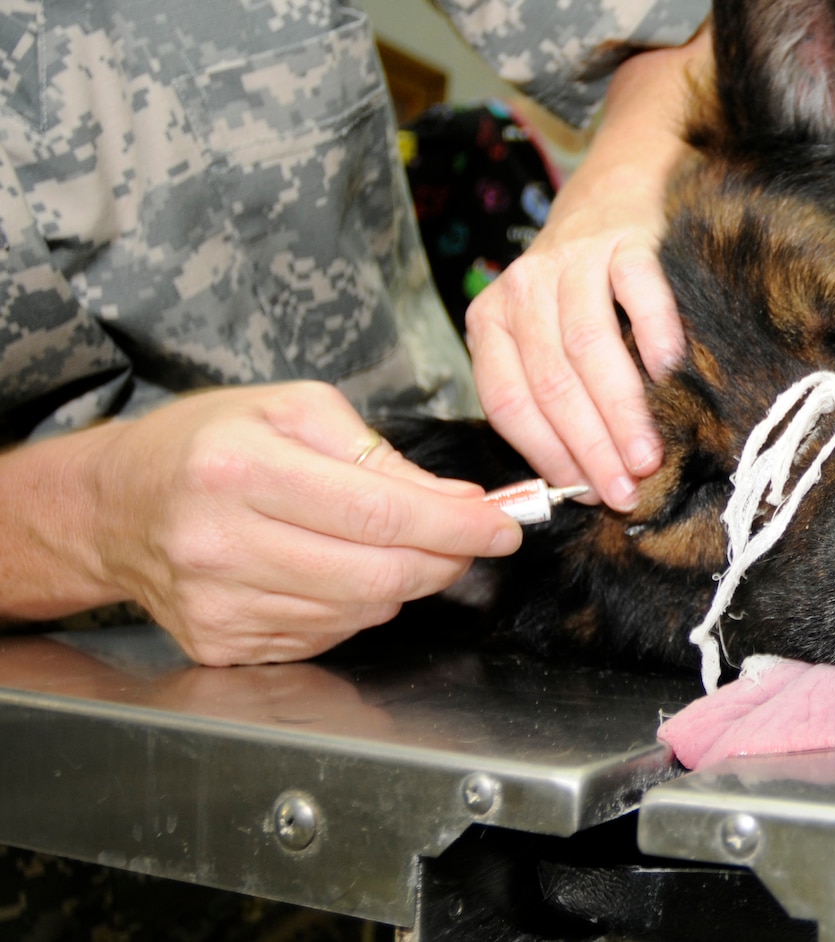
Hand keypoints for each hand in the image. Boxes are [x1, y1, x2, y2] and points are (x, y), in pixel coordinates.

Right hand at [4, 382, 519, 665]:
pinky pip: (325, 636)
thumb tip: (459, 500)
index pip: (380, 512)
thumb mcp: (292, 410)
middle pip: (378, 575)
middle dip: (444, 559)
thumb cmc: (206, 444)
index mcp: (240, 469)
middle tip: (468, 539)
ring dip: (401, 584)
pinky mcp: (220, 643)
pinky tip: (336, 572)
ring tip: (390, 546)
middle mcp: (222, 543)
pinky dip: (355, 607)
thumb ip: (381, 457)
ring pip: (359, 612)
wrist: (112, 506)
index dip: (456, 525)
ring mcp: (218, 604)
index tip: (502, 526)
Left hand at [465, 26, 711, 510]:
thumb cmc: (584, 285)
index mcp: (491, 322)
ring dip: (620, 411)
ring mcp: (571, 261)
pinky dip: (654, 333)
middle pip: (550, 382)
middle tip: (625, 493)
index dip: (546, 454)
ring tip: (648, 457)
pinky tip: (670, 371)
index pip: (509, 402)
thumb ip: (553, 394)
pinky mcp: (623, 239)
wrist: (617, 186)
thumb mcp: (546, 333)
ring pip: (588, 349)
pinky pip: (637, 292)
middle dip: (589, 447)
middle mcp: (522, 290)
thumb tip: (589, 482)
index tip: (586, 496)